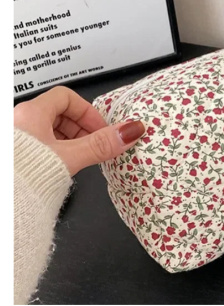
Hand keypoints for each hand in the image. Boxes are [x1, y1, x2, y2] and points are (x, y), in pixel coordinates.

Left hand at [14, 86, 144, 175]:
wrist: (5, 208)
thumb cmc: (24, 176)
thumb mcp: (70, 157)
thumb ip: (100, 144)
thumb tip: (129, 132)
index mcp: (31, 112)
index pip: (66, 97)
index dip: (87, 111)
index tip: (99, 129)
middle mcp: (19, 121)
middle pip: (59, 114)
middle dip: (81, 129)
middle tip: (93, 145)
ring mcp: (15, 139)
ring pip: (49, 131)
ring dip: (69, 142)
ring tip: (79, 158)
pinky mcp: (14, 156)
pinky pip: (39, 145)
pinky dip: (55, 152)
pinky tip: (61, 167)